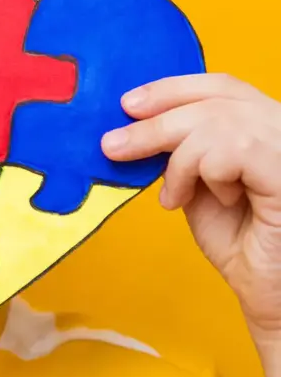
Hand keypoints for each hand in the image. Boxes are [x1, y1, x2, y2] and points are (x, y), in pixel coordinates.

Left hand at [101, 73, 280, 337]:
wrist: (268, 291)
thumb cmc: (238, 238)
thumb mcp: (197, 181)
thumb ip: (180, 149)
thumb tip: (134, 124)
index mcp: (265, 122)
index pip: (220, 85)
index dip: (171, 89)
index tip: (127, 104)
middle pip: (213, 99)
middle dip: (154, 123)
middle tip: (112, 146)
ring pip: (216, 122)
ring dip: (179, 161)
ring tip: (174, 196)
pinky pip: (230, 151)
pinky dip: (205, 175)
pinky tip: (217, 201)